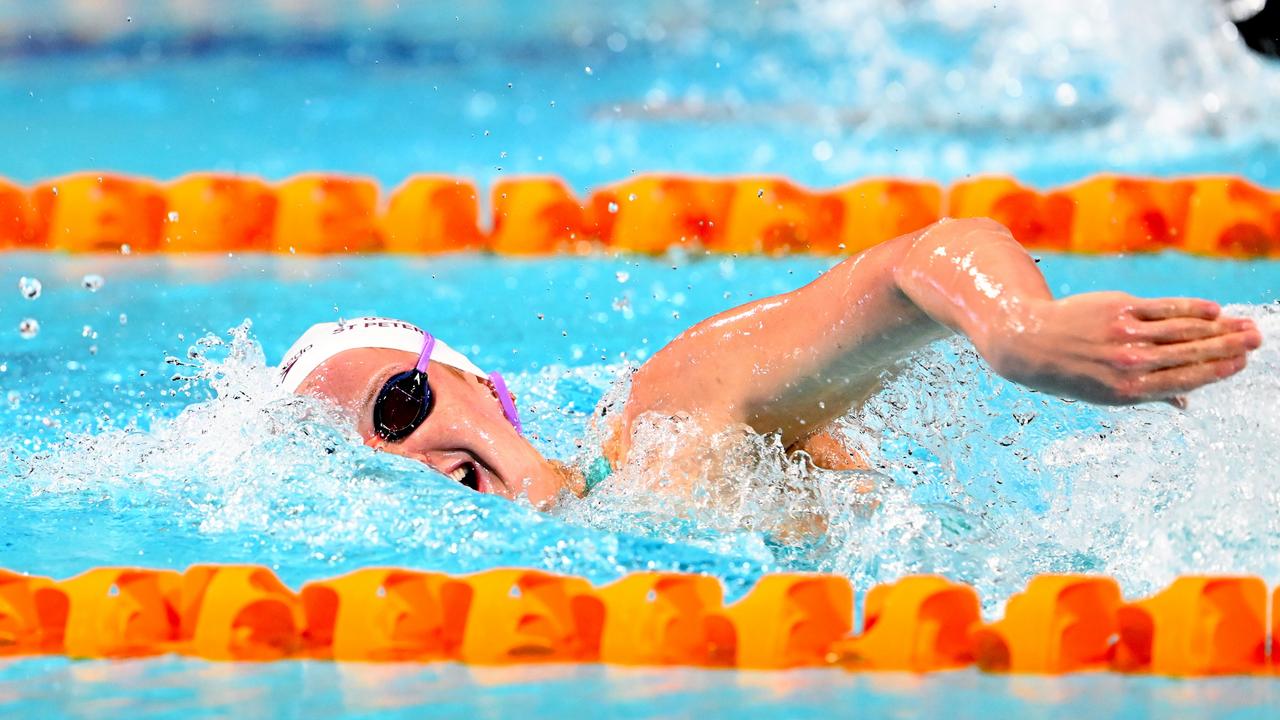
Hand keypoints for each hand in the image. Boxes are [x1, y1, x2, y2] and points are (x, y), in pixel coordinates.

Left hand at [980, 292, 1262, 406]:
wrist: (1030, 342)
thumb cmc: (1072, 372)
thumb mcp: (1105, 394)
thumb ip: (1148, 395)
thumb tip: (1186, 406)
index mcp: (1129, 391)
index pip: (1186, 379)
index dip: (1219, 370)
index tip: (1243, 362)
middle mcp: (1130, 363)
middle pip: (1192, 353)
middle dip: (1229, 346)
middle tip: (1256, 340)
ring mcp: (1126, 334)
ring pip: (1184, 329)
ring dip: (1219, 326)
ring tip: (1243, 325)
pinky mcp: (1119, 307)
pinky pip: (1165, 308)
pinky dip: (1192, 308)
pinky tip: (1213, 310)